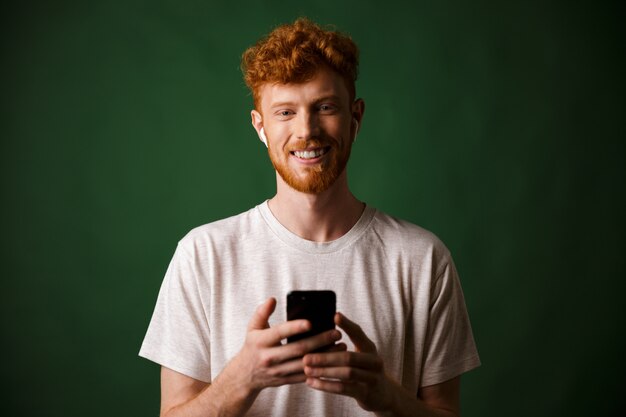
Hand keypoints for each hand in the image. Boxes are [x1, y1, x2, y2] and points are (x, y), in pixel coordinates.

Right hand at [224, 298, 343, 395]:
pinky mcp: (285, 380)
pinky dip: (319, 369)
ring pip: (305, 364)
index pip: (280, 332)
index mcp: (261, 341)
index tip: (311, 322)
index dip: (295, 327)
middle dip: (319, 341)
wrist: (244, 376)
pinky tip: (333, 362)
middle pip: (298, 349)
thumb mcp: (252, 328)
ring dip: (324, 356)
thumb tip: (273, 299)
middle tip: (336, 333)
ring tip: (340, 346)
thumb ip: (262, 312)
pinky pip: (304, 376)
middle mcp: (269, 357)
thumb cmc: (252, 346)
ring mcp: (278, 371)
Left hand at [303, 313, 393, 411]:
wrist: (383, 394)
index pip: (358, 333)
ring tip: (307, 370)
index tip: (334, 316)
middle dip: (326, 357)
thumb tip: (328, 320)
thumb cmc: (364, 369)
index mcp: (370, 347)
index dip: (347, 325)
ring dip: (324, 372)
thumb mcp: (361, 353)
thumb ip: (346, 342)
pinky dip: (326, 385)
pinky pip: (344, 389)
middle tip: (306, 357)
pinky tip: (311, 382)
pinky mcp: (367, 393)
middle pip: (348, 357)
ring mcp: (372, 378)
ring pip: (346, 373)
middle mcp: (374, 361)